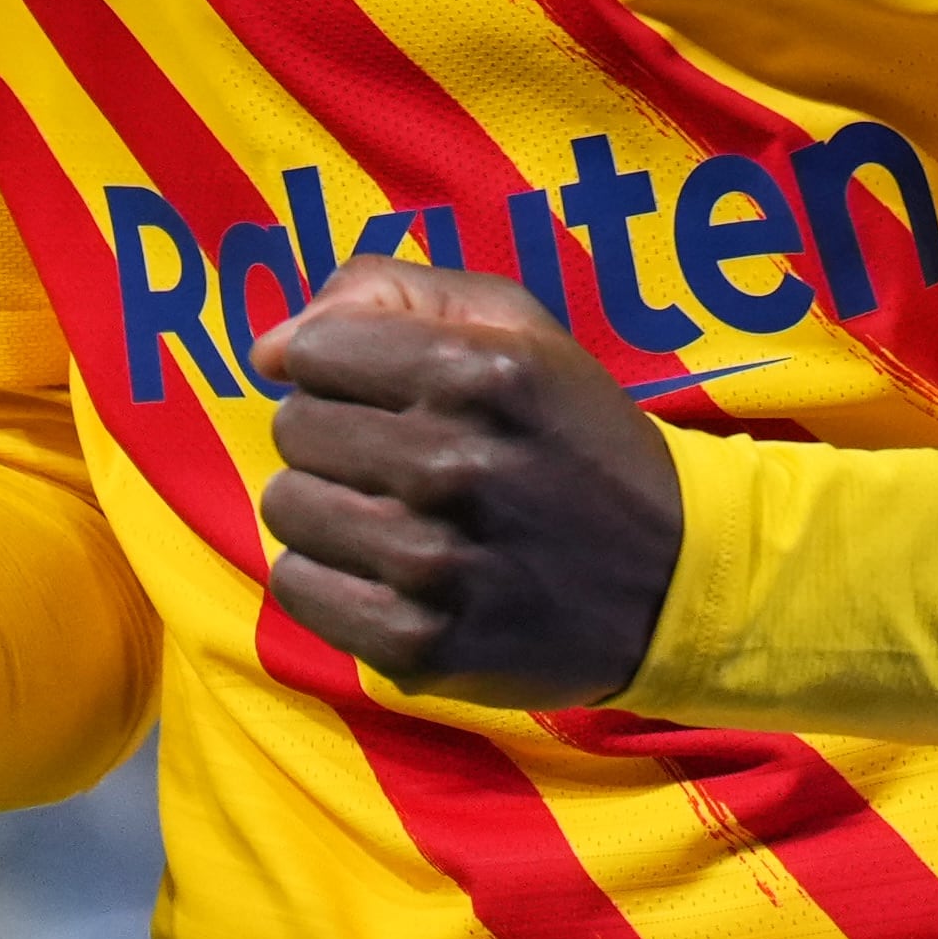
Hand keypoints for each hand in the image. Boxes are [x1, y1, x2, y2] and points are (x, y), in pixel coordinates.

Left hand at [255, 259, 685, 707]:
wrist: (669, 578)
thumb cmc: (573, 438)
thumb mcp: (517, 329)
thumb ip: (388, 293)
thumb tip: (268, 350)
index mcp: (482, 372)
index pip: (315, 350)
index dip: (340, 366)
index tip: (384, 393)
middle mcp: (455, 465)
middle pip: (294, 428)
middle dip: (335, 435)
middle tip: (399, 459)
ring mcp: (436, 564)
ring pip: (285, 506)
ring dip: (327, 506)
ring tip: (393, 513)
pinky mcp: (419, 644)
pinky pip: (297, 587)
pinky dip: (327, 577)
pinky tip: (385, 572)